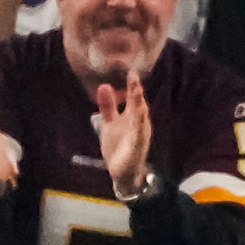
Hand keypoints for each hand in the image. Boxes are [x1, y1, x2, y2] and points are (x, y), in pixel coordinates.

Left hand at [94, 71, 152, 198]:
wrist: (122, 173)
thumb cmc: (119, 145)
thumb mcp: (110, 124)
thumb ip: (108, 106)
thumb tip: (104, 86)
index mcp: (132, 117)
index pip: (133, 99)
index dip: (132, 86)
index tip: (131, 72)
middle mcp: (138, 124)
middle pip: (139, 106)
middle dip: (137, 93)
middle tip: (134, 79)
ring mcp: (139, 137)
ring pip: (140, 120)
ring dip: (139, 108)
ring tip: (137, 95)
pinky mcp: (137, 150)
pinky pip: (138, 140)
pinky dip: (138, 132)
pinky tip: (137, 123)